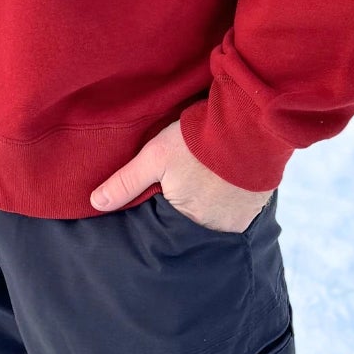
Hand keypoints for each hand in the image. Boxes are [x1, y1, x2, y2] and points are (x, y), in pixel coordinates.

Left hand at [89, 118, 273, 232]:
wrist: (250, 123)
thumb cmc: (199, 141)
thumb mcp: (155, 156)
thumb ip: (125, 182)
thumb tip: (96, 203)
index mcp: (189, 224)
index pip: (168, 227)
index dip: (163, 211)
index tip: (162, 197)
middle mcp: (217, 230)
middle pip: (193, 224)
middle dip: (187, 210)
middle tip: (186, 187)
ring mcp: (240, 220)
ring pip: (216, 218)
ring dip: (210, 205)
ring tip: (205, 183)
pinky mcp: (258, 206)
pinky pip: (238, 210)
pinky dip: (229, 199)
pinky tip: (224, 181)